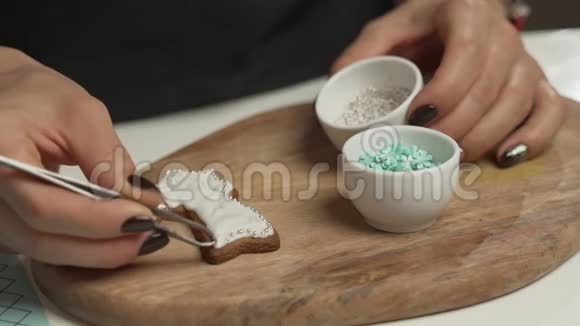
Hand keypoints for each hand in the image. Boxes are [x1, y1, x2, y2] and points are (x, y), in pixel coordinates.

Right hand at [0, 48, 167, 267]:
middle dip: (102, 244)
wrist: (5, 99)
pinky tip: (114, 240)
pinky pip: (42, 247)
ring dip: (96, 252)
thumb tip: (142, 198)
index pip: (44, 206)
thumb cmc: (35, 99)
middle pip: (41, 238)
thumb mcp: (80, 114)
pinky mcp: (4, 223)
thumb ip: (108, 158)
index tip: (141, 216)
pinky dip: (81, 248)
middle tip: (149, 233)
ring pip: (42, 250)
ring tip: (140, 238)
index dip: (96, 220)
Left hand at [333, 0, 565, 165]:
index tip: (416, 117)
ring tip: (454, 155)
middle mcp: (503, 36)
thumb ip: (364, 51)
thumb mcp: (390, 28)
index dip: (445, 92)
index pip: (466, 56)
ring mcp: (523, 60)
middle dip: (457, 125)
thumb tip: (338, 81)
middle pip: (490, 87)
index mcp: (467, 14)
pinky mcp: (535, 81)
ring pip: (517, 102)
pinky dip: (534, 137)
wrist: (460, 12)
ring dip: (485, 137)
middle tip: (426, 144)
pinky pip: (549, 110)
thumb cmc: (425, 23)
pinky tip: (506, 156)